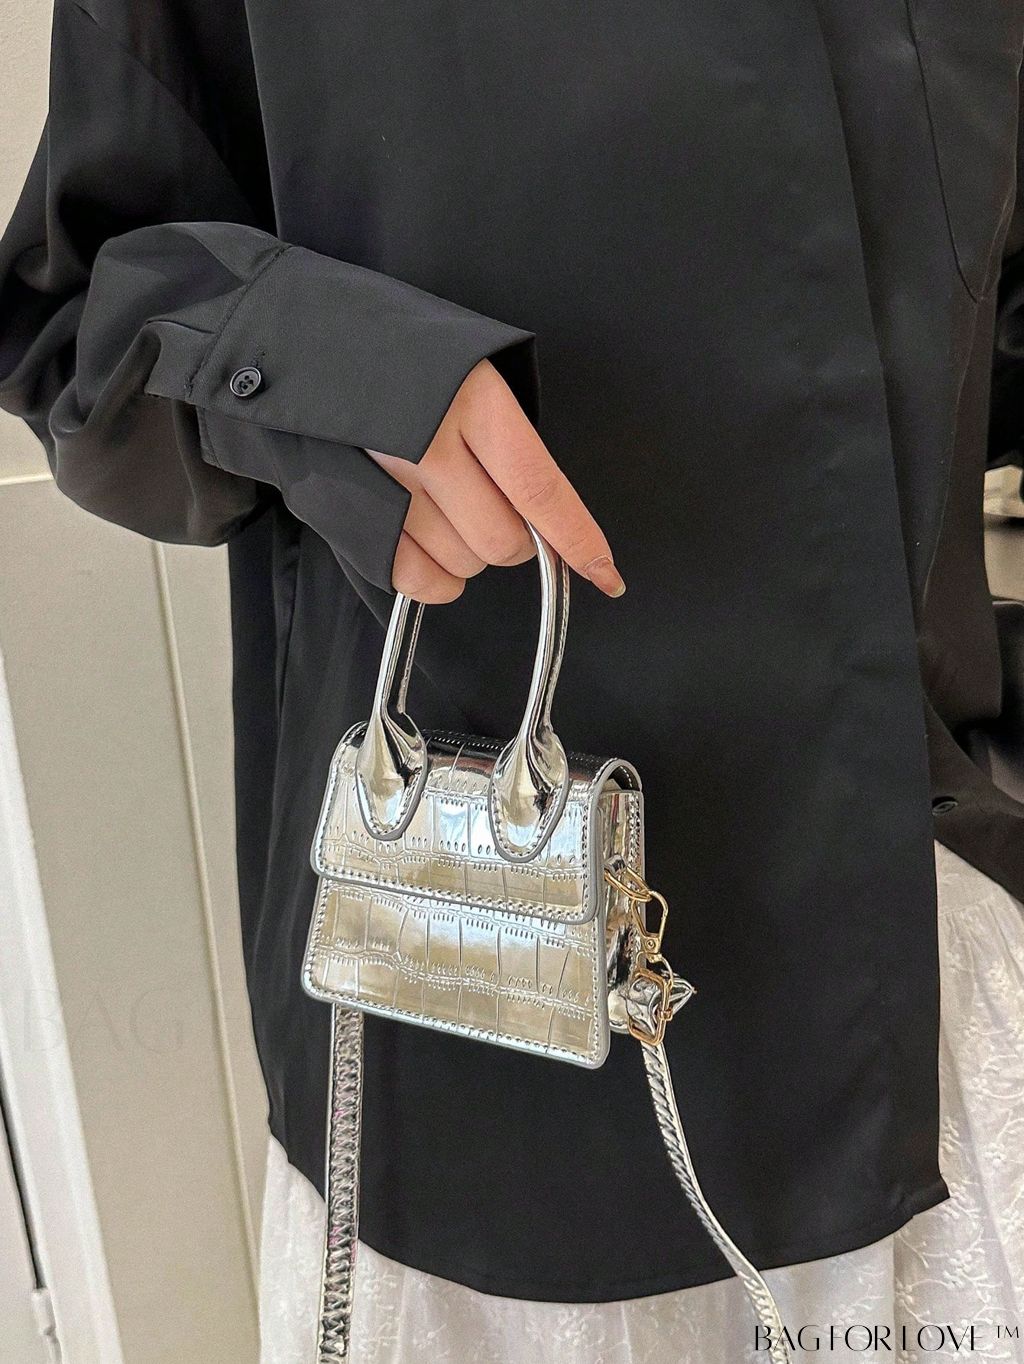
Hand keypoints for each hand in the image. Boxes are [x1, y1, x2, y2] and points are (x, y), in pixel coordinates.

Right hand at [366, 359, 624, 603]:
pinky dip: (437, 579)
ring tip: (448, 509)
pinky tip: (433, 549)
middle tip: (497, 508)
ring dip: (472, 553)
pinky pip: (416, 579)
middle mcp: (428, 444)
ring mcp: (387, 483)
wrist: (303, 340)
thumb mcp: (466, 365)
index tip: (607, 573)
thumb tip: (545, 510)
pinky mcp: (352, 514)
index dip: (578, 539)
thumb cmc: (397, 352)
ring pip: (464, 562)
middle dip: (517, 541)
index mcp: (471, 398)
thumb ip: (505, 433)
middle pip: (504, 538)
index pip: (540, 489)